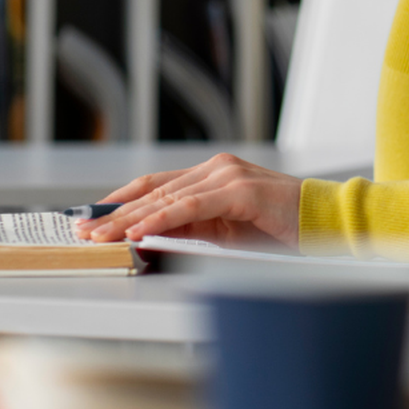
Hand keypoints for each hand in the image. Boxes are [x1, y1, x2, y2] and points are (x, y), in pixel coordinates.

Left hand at [76, 152, 302, 249]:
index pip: (154, 186)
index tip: (91, 222)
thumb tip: (145, 240)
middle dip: (113, 215)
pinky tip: (139, 232)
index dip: (119, 204)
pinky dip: (161, 220)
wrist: (326, 224)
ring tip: (101, 237)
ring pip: (166, 198)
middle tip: (83, 233)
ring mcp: (228, 175)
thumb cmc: (282, 231)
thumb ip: (190, 230)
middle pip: (153, 191)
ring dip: (128, 220)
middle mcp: (217, 168)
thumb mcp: (226, 233)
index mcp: (212, 176)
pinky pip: (191, 207)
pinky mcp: (241, 190)